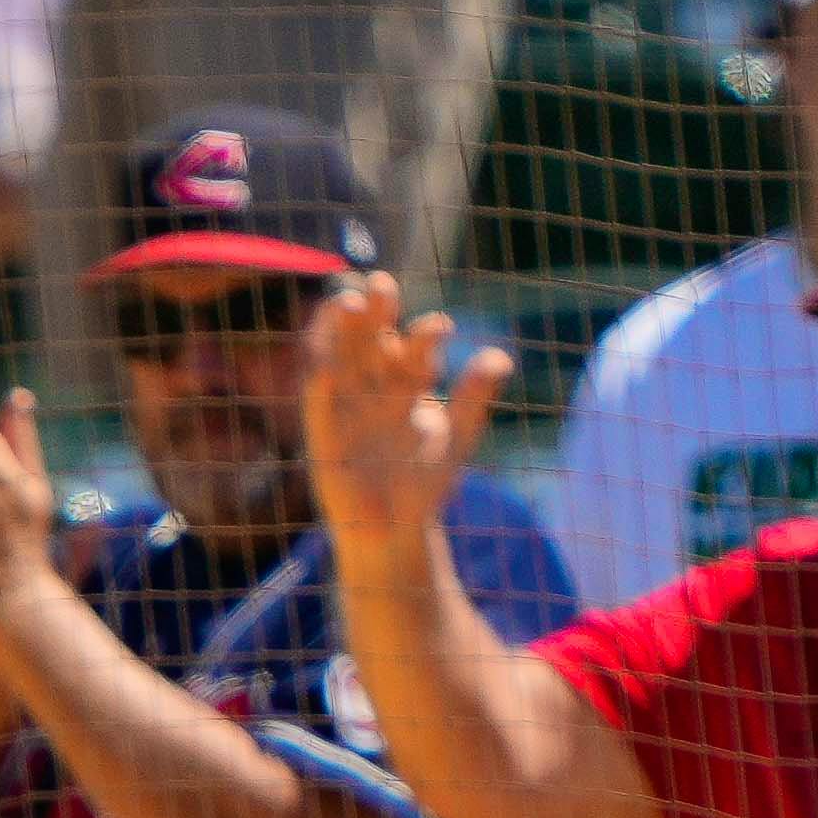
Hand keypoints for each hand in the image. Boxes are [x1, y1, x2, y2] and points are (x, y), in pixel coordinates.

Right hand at [295, 274, 500, 568]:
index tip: (440, 328)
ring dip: (339, 326)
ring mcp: (347, 400)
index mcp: (410, 381)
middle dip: (375, 309)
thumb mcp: (457, 438)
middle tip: (382, 285)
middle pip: (373, 334)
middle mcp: (375, 381)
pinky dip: (318, 369)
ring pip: (340, 351)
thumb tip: (500, 358)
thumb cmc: (425, 483)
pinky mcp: (322, 424)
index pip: (418, 346)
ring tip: (348, 301)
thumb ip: (474, 397)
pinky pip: (317, 392)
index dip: (427, 334)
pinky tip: (323, 352)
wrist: (393, 531)